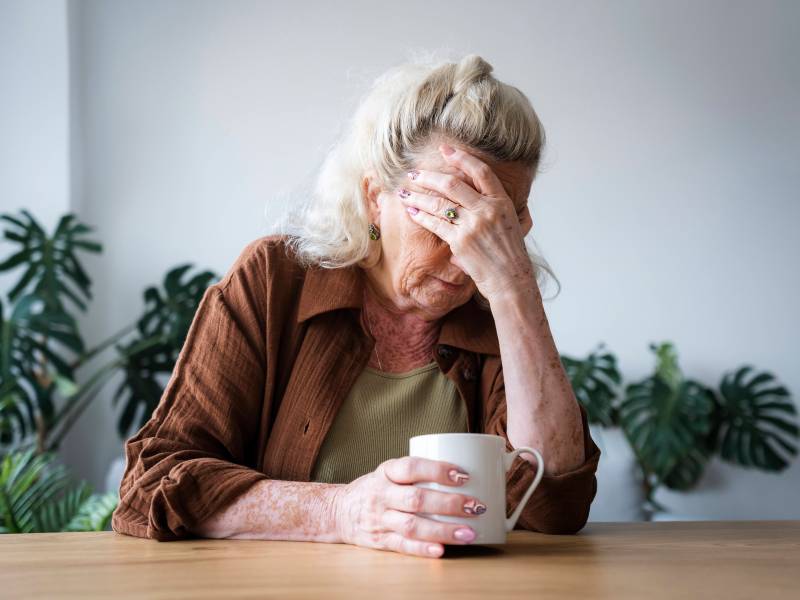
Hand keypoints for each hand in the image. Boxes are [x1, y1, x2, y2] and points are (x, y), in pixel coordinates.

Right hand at [331, 456, 486, 557]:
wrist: (339, 510)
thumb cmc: (376, 488)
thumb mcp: (390, 471)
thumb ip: (418, 471)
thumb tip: (466, 472)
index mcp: (386, 472)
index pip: (411, 467)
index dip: (437, 470)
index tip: (463, 475)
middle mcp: (381, 494)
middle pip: (416, 499)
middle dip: (449, 503)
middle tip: (476, 506)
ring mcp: (379, 519)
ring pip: (412, 525)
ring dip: (443, 530)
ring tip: (469, 533)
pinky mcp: (379, 540)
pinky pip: (402, 545)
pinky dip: (422, 549)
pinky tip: (442, 550)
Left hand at [397, 144, 535, 301]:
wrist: (511, 280)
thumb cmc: (509, 255)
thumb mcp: (512, 224)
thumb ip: (495, 208)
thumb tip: (479, 195)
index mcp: (502, 202)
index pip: (481, 172)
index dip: (461, 158)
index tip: (445, 150)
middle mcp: (487, 210)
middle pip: (453, 184)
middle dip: (429, 177)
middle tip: (413, 173)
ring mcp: (473, 225)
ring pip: (439, 203)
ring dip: (418, 196)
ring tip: (404, 192)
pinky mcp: (460, 241)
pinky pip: (435, 223)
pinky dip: (421, 216)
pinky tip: (412, 211)